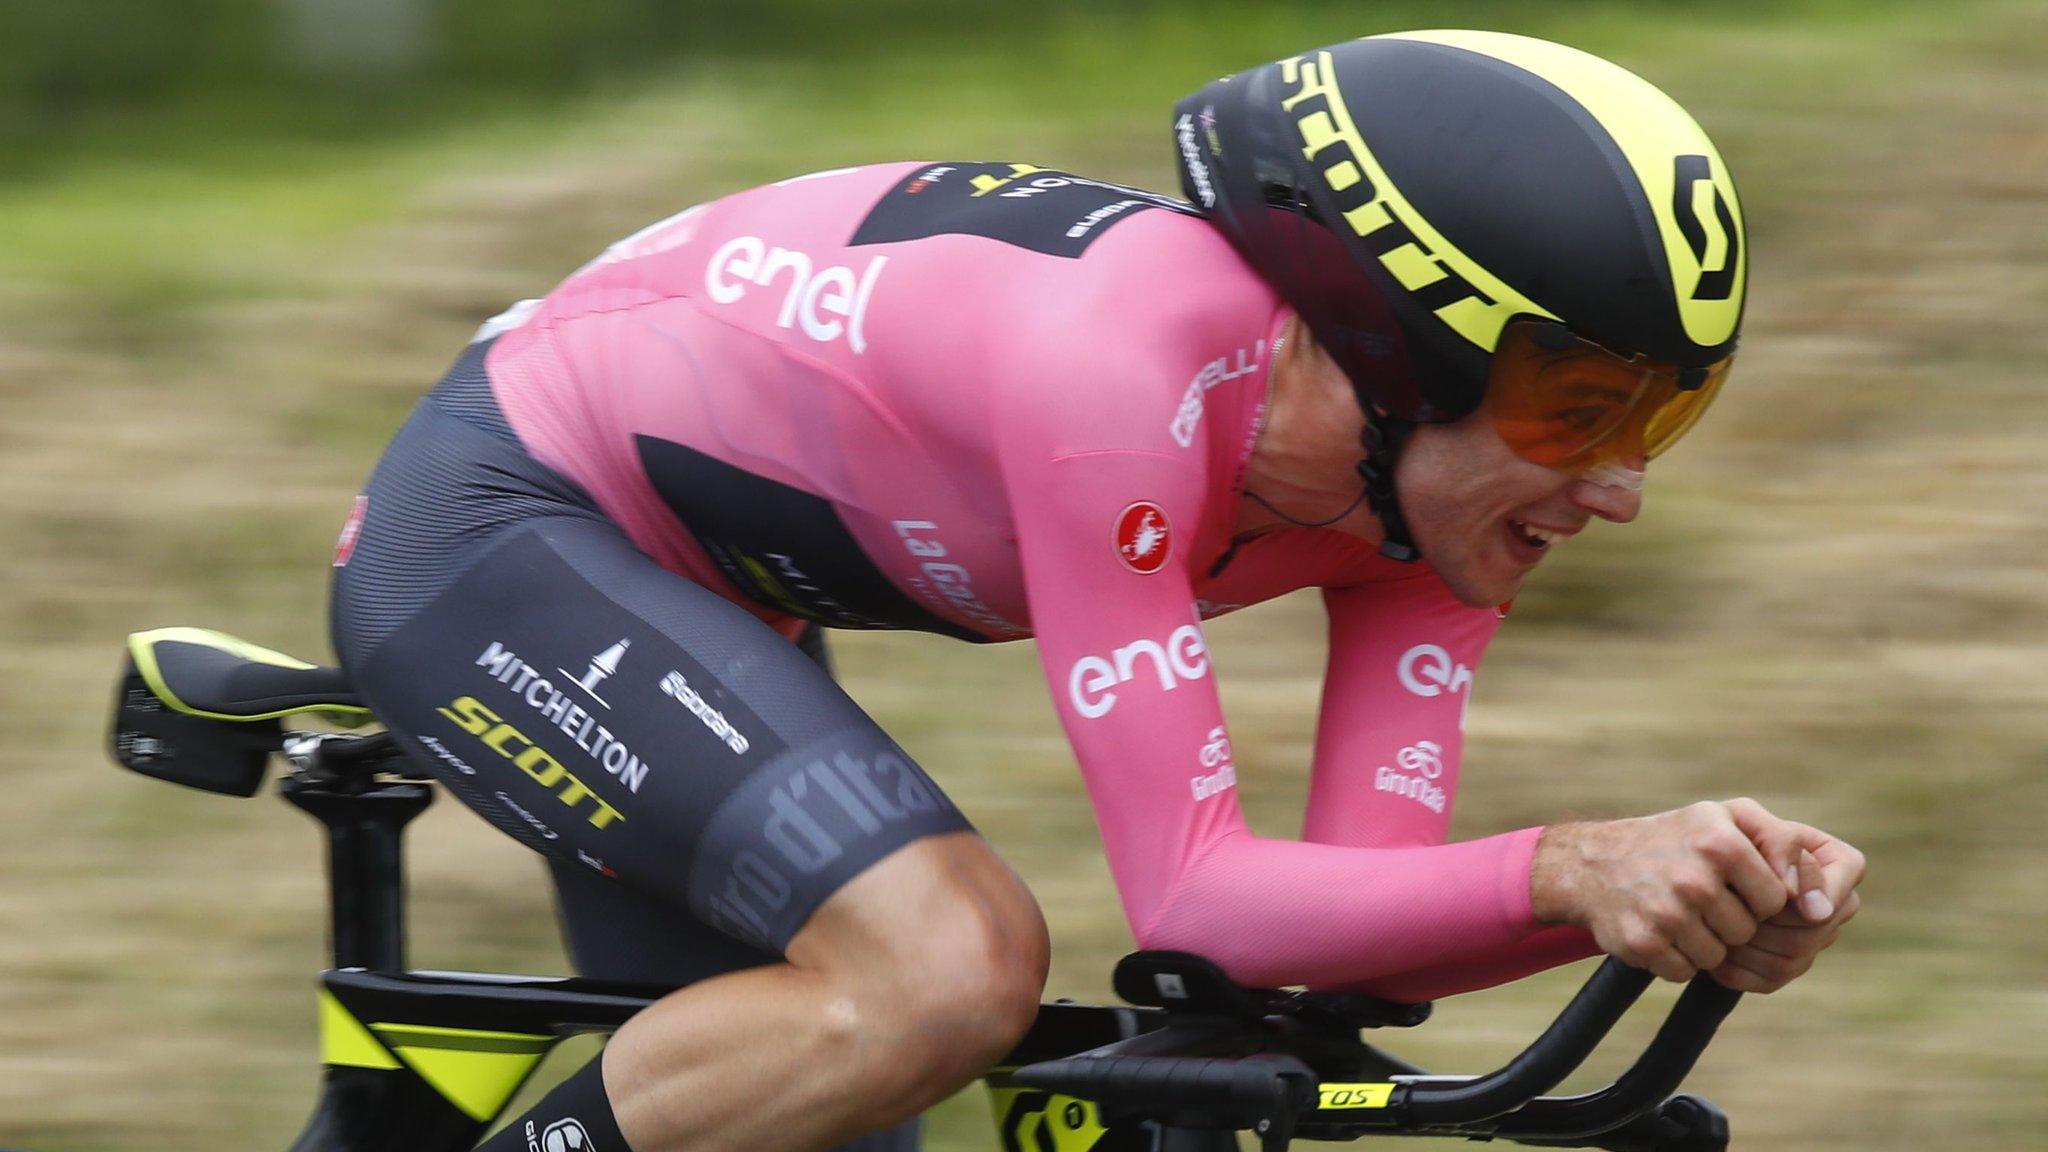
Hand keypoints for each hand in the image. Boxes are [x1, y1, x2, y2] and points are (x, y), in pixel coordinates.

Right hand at [1531, 801, 1794, 982]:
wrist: (1592, 865)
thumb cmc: (1676, 840)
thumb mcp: (1727, 818)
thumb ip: (1784, 845)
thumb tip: (1820, 907)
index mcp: (1720, 842)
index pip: (1775, 899)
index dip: (1756, 896)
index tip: (1731, 881)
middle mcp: (1693, 877)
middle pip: (1746, 931)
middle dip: (1729, 921)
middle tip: (1698, 896)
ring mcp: (1665, 913)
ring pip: (1718, 956)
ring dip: (1704, 942)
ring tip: (1678, 912)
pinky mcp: (1643, 944)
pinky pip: (1686, 972)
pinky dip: (1676, 958)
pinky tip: (1658, 929)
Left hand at [1710, 807, 1865, 992]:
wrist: (1684, 862)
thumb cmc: (1716, 833)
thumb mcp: (1744, 820)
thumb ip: (1782, 844)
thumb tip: (1813, 907)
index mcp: (1838, 863)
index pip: (1842, 893)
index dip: (1810, 896)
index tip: (1776, 890)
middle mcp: (1833, 905)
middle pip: (1815, 933)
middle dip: (1767, 918)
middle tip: (1729, 900)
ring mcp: (1812, 940)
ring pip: (1793, 960)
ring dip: (1747, 943)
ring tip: (1716, 921)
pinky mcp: (1783, 967)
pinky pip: (1769, 979)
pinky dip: (1735, 966)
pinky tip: (1714, 945)